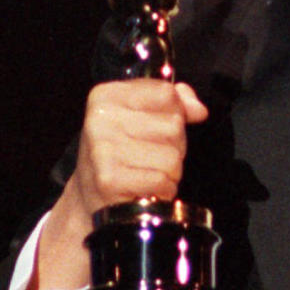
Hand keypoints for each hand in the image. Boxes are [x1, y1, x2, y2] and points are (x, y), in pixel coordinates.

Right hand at [34, 80, 207, 289]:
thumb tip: (198, 109)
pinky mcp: (110, 179)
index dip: (174, 112)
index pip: (166, 93)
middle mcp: (101, 119)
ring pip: (172, 156)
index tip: (156, 126)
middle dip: (173, 145)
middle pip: (174, 126)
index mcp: (107, 96)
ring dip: (168, 170)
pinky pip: (163, 180)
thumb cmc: (122, 152)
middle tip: (149, 155)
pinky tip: (143, 187)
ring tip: (145, 171)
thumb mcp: (141, 117)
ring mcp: (103, 150)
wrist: (91, 196)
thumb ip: (175, 102)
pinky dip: (162, 188)